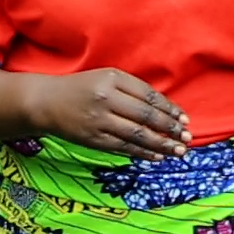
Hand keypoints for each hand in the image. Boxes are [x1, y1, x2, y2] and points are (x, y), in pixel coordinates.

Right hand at [27, 68, 191, 160]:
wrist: (46, 102)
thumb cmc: (82, 88)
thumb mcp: (106, 77)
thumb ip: (132, 89)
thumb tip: (164, 108)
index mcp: (112, 79)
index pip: (148, 95)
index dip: (169, 108)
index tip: (184, 118)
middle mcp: (106, 99)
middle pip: (145, 115)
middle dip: (170, 128)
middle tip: (187, 137)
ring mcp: (98, 121)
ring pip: (137, 135)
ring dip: (161, 144)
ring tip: (179, 151)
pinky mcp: (93, 139)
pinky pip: (123, 148)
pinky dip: (142, 153)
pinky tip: (157, 156)